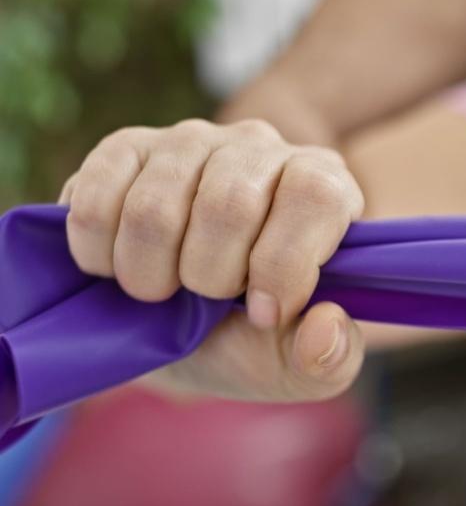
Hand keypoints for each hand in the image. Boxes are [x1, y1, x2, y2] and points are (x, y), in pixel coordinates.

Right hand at [60, 119, 366, 401]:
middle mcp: (261, 149)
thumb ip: (332, 357)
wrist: (177, 330)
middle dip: (210, 278)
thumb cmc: (251, 337)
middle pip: (229, 204)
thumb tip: (326, 324)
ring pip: (154, 207)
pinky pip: (95, 199)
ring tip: (164, 289)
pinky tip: (119, 268)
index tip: (262, 313)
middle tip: (206, 300)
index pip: (315, 195)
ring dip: (149, 273)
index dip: (283, 263)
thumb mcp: (300, 363)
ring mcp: (190, 142)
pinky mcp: (125, 150)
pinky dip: (100, 254)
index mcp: (325, 188)